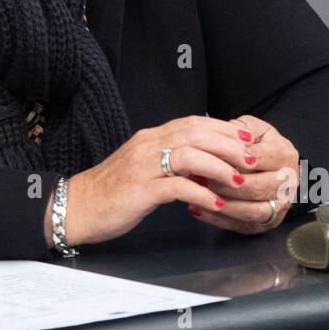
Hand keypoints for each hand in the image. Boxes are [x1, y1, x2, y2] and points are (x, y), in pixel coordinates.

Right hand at [56, 114, 279, 246]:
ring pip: (189, 155)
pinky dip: (200, 192)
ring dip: (219, 167)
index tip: (246, 138)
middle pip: (195, 133)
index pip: (192, 123)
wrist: (76, 206)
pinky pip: (177, 187)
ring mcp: (143, 167)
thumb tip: (204, 162)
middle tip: (252, 158)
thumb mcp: (144, 168)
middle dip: (228, 145)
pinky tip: (215, 202)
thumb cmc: (112, 191)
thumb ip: (170, 161)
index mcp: (150, 138)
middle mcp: (147, 146)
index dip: (222, 129)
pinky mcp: (140, 190)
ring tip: (239, 181)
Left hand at [185, 113, 299, 234]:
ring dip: (223, 205)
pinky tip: (200, 209)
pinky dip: (220, 219)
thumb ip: (240, 129)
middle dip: (224, 185)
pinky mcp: (270, 222)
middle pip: (255, 188)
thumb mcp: (252, 128)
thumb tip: (227, 137)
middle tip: (199, 179)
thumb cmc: (257, 145)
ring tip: (199, 195)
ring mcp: (281, 205)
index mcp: (285, 154)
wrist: (271, 165)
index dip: (230, 159)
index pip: (256, 158)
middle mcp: (289, 182)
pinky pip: (244, 225)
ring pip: (252, 211)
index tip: (206, 158)